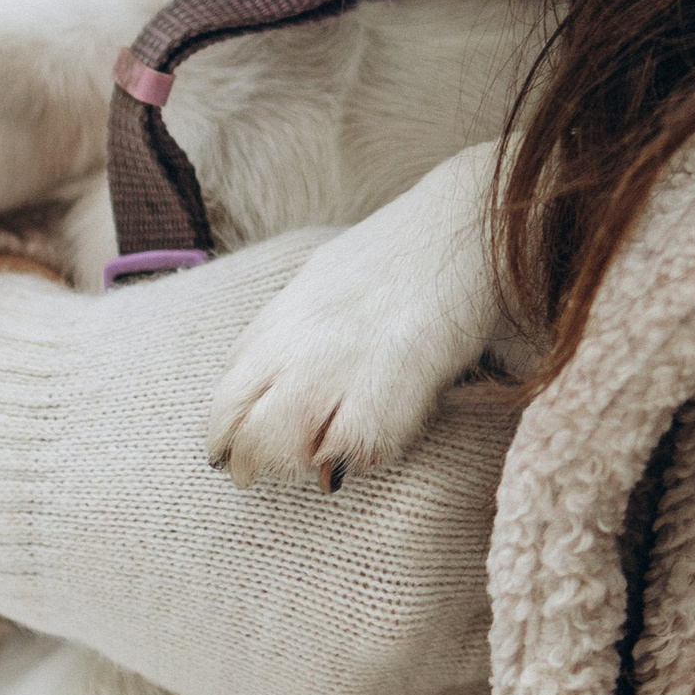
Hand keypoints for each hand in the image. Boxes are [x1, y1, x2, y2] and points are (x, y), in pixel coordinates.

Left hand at [202, 144, 515, 488]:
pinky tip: (365, 454)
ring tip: (314, 468)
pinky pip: (353, 447)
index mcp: (285, 314)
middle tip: (253, 475)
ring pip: (279, 444)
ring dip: (291, 465)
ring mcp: (338, 362)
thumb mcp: (329, 278)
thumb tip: (281, 374)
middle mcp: (298, 340)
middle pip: (238, 421)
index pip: (228, 388)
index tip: (230, 448)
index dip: (224, 427)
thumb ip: (299, 325)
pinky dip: (354, 459)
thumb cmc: (410, 250)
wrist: (469, 219)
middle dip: (243, 457)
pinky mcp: (388, 382)